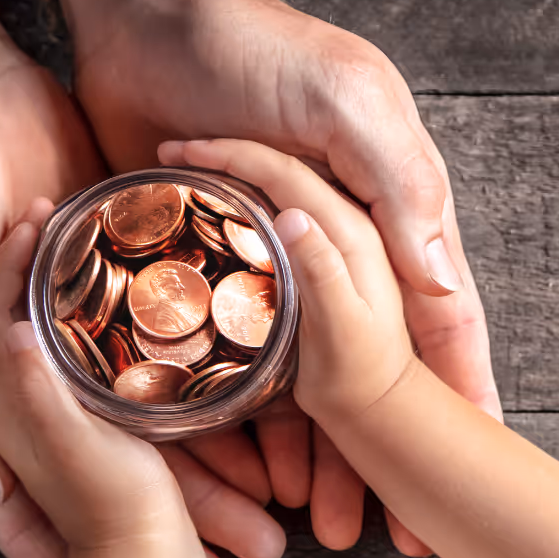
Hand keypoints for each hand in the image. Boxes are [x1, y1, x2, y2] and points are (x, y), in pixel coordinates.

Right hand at [0, 0, 281, 557]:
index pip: (54, 498)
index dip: (109, 552)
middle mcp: (51, 373)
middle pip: (130, 463)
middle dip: (192, 514)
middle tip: (261, 553)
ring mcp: (93, 329)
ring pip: (168, 414)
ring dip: (220, 460)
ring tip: (283, 503)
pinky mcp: (126, 279)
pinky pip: (184, 341)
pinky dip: (223, 376)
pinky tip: (272, 409)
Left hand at [56, 0, 501, 553]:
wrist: (152, 23)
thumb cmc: (264, 51)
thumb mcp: (353, 106)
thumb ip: (403, 194)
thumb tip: (444, 287)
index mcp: (388, 222)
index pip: (438, 326)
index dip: (459, 400)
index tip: (471, 476)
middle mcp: (338, 257)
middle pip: (371, 372)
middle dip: (376, 451)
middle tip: (367, 528)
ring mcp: (270, 272)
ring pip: (299, 380)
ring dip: (306, 449)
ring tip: (298, 516)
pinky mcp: (205, 274)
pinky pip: (225, 357)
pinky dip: (233, 411)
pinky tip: (235, 462)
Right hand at [158, 140, 414, 425]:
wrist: (385, 407)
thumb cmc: (360, 377)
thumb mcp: (341, 328)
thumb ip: (322, 269)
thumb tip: (291, 215)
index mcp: (351, 232)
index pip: (284, 172)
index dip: (230, 154)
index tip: (179, 150)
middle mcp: (348, 224)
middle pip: (282, 169)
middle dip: (227, 153)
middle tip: (173, 152)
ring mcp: (340, 237)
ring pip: (283, 185)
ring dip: (237, 170)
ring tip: (188, 169)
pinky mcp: (330, 252)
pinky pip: (287, 206)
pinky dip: (251, 196)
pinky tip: (225, 204)